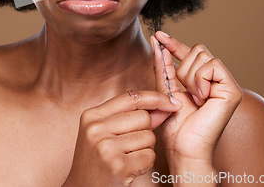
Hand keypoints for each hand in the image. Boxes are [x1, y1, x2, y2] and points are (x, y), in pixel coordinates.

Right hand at [63, 90, 181, 186]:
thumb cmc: (96, 160)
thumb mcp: (104, 132)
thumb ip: (130, 116)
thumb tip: (163, 105)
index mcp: (92, 115)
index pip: (131, 96)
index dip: (155, 97)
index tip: (171, 102)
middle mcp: (96, 128)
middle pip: (143, 117)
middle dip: (146, 131)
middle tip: (130, 145)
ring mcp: (106, 147)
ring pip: (149, 137)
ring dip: (146, 149)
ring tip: (128, 157)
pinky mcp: (118, 166)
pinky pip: (149, 156)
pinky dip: (146, 163)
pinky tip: (131, 168)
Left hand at [151, 32, 242, 171]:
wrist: (184, 147)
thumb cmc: (176, 125)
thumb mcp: (165, 88)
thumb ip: (164, 65)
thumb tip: (157, 41)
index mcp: (202, 79)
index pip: (190, 52)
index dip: (174, 43)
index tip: (158, 35)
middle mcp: (216, 79)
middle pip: (197, 49)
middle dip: (183, 67)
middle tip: (185, 91)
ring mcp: (226, 84)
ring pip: (203, 56)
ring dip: (190, 76)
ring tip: (194, 98)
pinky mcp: (232, 90)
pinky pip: (212, 65)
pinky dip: (200, 79)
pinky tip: (201, 97)